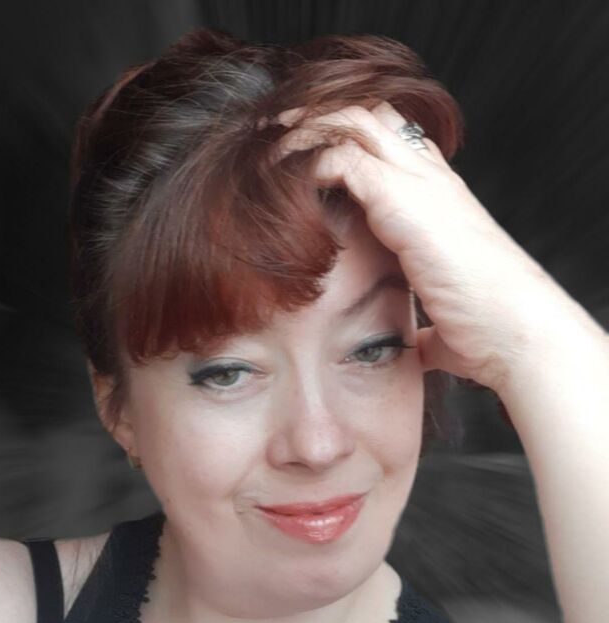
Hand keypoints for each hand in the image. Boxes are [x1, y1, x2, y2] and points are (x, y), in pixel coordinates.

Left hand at [270, 101, 596, 396]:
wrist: (513, 331)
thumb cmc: (486, 330)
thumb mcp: (446, 320)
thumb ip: (426, 323)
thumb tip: (417, 346)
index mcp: (441, 199)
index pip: (393, 142)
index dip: (352, 142)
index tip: (311, 162)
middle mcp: (430, 179)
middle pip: (370, 114)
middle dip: (322, 118)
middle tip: (280, 133)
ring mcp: (418, 183)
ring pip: (353, 123)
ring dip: (308, 132)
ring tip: (270, 148)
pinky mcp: (401, 200)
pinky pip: (341, 158)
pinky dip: (309, 165)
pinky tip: (284, 187)